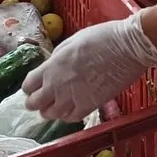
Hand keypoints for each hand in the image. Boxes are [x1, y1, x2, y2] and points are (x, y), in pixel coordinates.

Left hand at [22, 12, 156, 121]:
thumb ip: (57, 58)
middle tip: (45, 98)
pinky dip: (68, 115)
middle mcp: (56, 85)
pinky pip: (70, 118)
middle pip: (34, 104)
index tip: (35, 86)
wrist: (128, 47)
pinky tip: (72, 108)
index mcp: (51, 66)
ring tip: (59, 104)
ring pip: (50, 115)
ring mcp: (72, 98)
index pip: (28, 85)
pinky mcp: (89, 106)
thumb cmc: (102, 37)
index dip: (30, 87)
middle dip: (37, 101)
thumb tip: (52, 67)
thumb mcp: (72, 41)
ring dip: (51, 110)